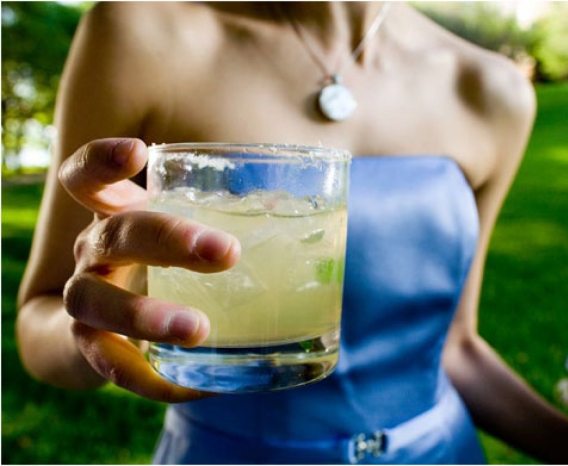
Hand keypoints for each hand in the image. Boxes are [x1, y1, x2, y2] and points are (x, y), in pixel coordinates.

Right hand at [59, 138, 239, 401]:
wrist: (108, 330)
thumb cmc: (163, 269)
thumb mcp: (189, 237)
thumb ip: (238, 223)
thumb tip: (325, 215)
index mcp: (120, 215)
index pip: (89, 177)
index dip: (104, 161)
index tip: (138, 152)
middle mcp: (94, 252)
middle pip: (113, 234)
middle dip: (168, 239)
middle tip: (226, 254)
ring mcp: (86, 300)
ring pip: (95, 302)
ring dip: (146, 315)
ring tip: (197, 329)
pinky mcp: (92, 348)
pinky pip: (111, 365)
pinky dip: (153, 377)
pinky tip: (197, 385)